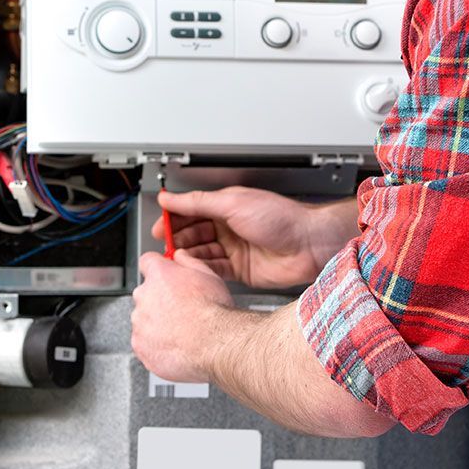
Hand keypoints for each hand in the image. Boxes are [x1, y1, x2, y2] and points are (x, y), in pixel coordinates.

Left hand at [131, 250, 233, 381]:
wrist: (213, 344)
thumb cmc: (213, 311)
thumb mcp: (208, 275)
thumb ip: (188, 262)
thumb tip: (180, 256)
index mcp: (159, 275)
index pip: (147, 262)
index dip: (157, 268)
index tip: (163, 275)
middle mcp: (144, 296)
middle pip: (146, 293)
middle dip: (159, 299)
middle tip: (180, 309)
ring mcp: (140, 322)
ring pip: (144, 319)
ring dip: (157, 322)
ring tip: (180, 330)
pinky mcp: (140, 345)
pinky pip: (144, 342)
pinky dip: (155, 344)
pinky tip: (175, 344)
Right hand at [152, 187, 355, 288]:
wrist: (309, 245)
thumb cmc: (282, 218)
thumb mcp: (233, 203)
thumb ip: (198, 202)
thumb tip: (170, 198)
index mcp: (227, 205)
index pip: (192, 210)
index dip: (175, 217)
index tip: (160, 224)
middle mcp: (230, 226)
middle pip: (194, 232)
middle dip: (178, 238)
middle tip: (165, 245)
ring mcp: (235, 249)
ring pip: (202, 252)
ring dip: (188, 255)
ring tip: (176, 258)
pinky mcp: (240, 270)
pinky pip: (214, 269)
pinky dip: (201, 269)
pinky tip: (192, 269)